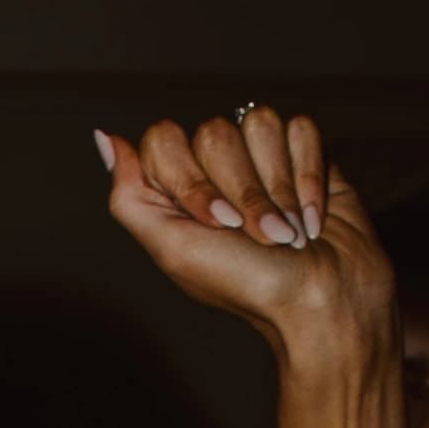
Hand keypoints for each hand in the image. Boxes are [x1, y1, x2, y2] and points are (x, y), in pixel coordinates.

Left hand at [98, 101, 391, 376]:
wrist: (322, 304)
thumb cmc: (247, 286)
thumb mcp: (173, 249)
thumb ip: (130, 196)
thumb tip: (106, 138)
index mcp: (177, 191)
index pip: (165, 140)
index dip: (192, 180)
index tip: (217, 224)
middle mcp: (216, 171)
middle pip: (216, 132)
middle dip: (242, 191)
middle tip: (259, 237)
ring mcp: (262, 160)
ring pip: (259, 123)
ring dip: (279, 187)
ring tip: (288, 231)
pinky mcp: (307, 156)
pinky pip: (300, 128)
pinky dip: (308, 177)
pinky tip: (312, 218)